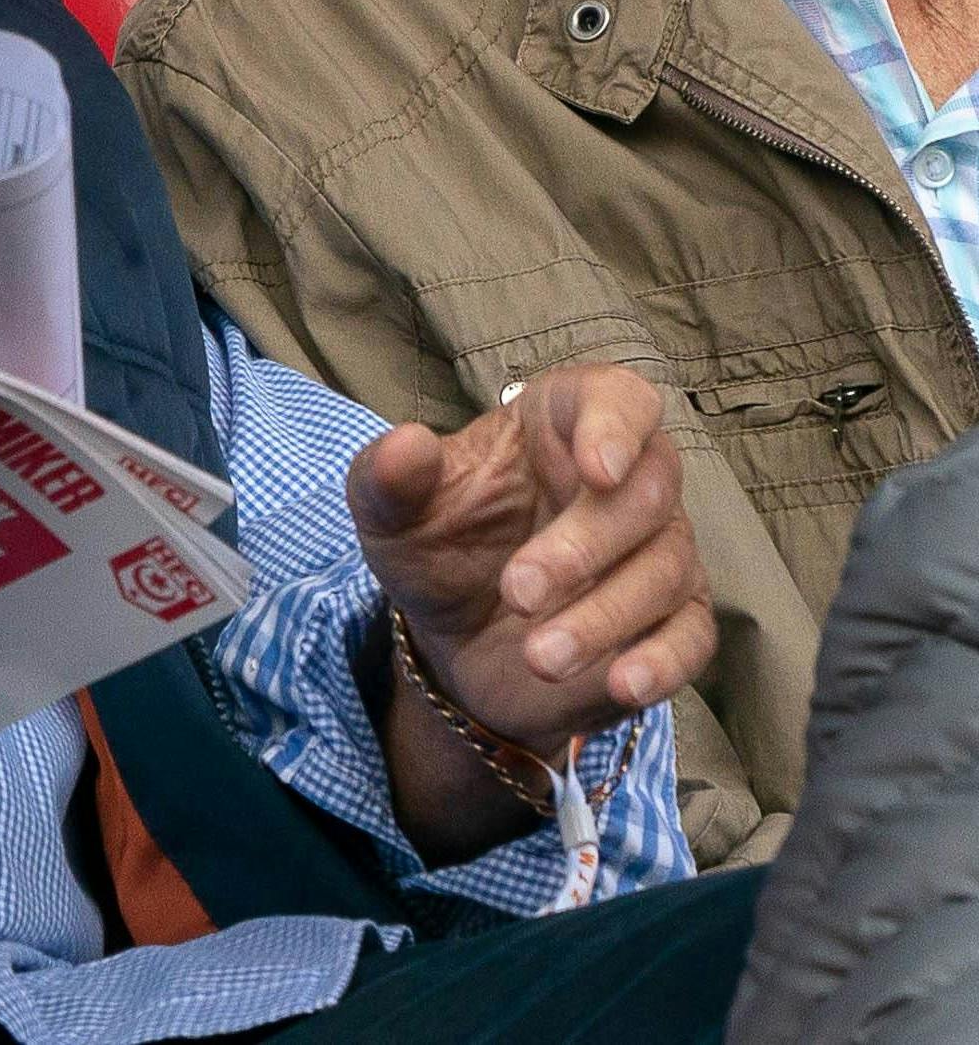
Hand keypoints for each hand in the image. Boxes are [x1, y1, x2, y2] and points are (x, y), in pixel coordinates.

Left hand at [349, 365, 712, 763]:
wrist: (455, 643)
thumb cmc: (439, 547)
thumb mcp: (394, 514)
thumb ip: (390, 477)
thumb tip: (405, 445)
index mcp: (561, 425)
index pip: (617, 398)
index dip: (616, 425)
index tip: (596, 467)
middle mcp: (627, 479)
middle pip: (646, 491)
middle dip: (584, 544)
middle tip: (517, 590)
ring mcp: (657, 550)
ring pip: (664, 569)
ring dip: (604, 615)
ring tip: (539, 655)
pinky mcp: (671, 621)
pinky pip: (691, 636)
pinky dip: (664, 660)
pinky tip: (623, 683)